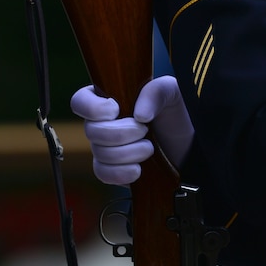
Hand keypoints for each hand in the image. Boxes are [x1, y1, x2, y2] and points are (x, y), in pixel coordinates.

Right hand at [71, 76, 193, 184]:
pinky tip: (138, 169)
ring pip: (100, 154)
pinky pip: (103, 173)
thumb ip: (156, 91)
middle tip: (145, 130)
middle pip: (91, 131)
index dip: (92, 108)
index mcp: (108, 98)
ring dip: (128, 153)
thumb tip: (139, 115)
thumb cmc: (173, 112)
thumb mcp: (171, 92)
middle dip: (121, 133)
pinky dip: (121, 173)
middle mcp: (101, 123)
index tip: (116, 110)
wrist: (185, 142)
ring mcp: (104, 147)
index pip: (80, 101)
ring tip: (149, 148)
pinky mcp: (112, 169)